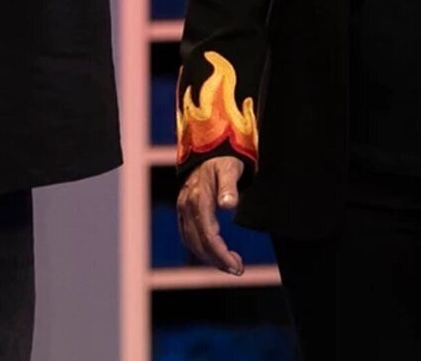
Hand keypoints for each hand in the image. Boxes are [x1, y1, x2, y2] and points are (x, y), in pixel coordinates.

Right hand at [175, 156, 245, 275]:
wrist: (208, 151)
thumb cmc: (223, 161)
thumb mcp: (230, 169)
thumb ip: (229, 187)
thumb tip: (228, 205)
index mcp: (198, 198)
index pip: (208, 235)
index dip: (221, 254)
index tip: (236, 266)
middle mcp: (186, 205)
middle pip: (198, 242)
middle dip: (217, 260)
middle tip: (238, 269)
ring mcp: (183, 208)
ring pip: (191, 242)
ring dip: (209, 257)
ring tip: (230, 265)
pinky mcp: (183, 211)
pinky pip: (188, 235)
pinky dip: (200, 249)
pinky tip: (215, 254)